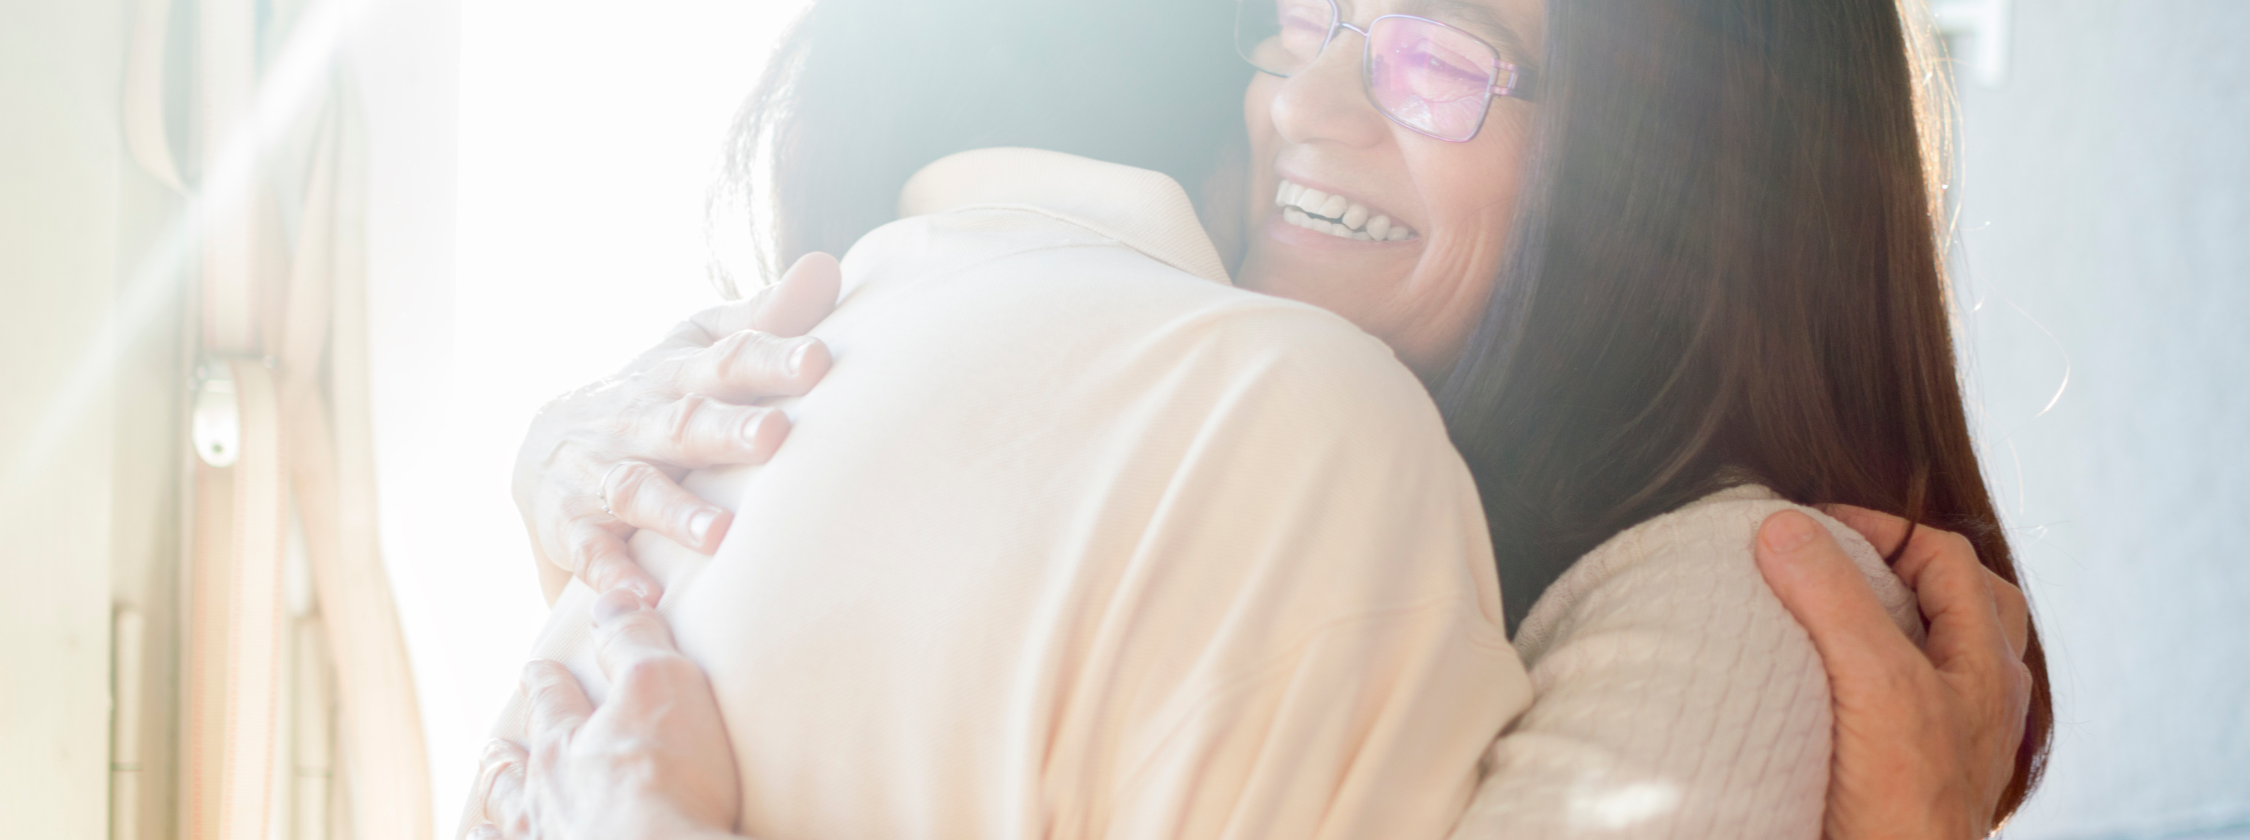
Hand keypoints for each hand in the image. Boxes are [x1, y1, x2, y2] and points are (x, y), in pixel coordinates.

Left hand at [469, 590, 742, 839]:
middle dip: (510, 752)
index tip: (536, 669)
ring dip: (499, 812)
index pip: (554, 701)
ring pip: (508, 825)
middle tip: (495, 744)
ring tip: (486, 816)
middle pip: (519, 768)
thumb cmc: (666, 779)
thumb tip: (610, 598)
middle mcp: (544, 797)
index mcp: (568, 742)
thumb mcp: (661, 685)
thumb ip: (633, 641)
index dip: (548, 682)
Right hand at [514, 253, 841, 602]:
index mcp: (677, 373)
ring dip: (674, 511)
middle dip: (728, 431)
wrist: (546, 446)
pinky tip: (640, 599)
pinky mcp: (570, 526)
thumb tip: (828, 266)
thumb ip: (764, 318)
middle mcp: (635, 417)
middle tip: (775, 437)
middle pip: (684, 422)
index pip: (728, 358)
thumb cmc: (657, 395)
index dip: (771, 356)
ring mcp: (597, 471)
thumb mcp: (699, 348)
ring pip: (637, 490)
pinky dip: (610, 575)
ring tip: (718, 535)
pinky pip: (587, 553)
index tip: (819, 359)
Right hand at [1754, 507, 2032, 839]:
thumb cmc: (1907, 801)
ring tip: (1832, 615)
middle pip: (1962, 599)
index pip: (1945, 555)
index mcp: (1987, 664)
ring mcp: (1957, 737)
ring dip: (1891, 621)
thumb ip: (1834, 599)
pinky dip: (1874, 673)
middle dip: (1901, 567)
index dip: (1879, 526)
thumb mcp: (1876, 683)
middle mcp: (1983, 697)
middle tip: (1835, 560)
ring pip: (1939, 651)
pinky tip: (1835, 687)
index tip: (1810, 526)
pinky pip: (1908, 700)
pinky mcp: (1920, 771)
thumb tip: (1784, 526)